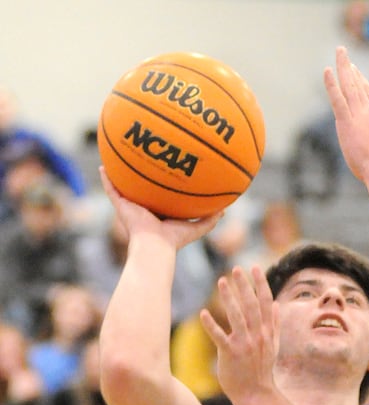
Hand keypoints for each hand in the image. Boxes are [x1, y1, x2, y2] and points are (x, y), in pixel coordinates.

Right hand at [99, 167, 220, 250]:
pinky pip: (111, 190)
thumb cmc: (174, 241)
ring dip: (120, 173)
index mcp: (160, 213)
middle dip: (141, 175)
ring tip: (117, 155)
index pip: (160, 196)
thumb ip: (210, 219)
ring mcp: (131, 207)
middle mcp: (144, 209)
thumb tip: (226, 209)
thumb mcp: (196, 227)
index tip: (165, 170)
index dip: (161, 184)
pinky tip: (102, 165)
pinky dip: (106, 179)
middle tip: (141, 156)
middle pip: (141, 188)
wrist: (155, 247)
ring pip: (124, 187)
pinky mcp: (121, 208)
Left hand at [200, 264, 277, 404]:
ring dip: (229, 298)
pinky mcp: (231, 355)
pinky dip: (211, 325)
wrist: (256, 395)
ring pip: (237, 317)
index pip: (265, 303)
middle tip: (236, 269)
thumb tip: (277, 304)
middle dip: (244, 286)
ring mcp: (245, 345)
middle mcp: (258, 336)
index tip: (255, 267)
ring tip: (221, 282)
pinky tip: (203, 313)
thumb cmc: (262, 370)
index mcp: (267, 332)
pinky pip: (220, 337)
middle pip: (251, 306)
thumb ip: (275, 324)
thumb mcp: (273, 347)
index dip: (260, 284)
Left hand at [323, 46, 368, 180]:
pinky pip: (337, 98)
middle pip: (359, 83)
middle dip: (350, 66)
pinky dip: (331, 84)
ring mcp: (358, 115)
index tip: (355, 70)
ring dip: (343, 66)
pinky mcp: (347, 122)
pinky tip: (327, 71)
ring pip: (349, 85)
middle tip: (343, 52)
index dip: (362, 80)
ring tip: (339, 51)